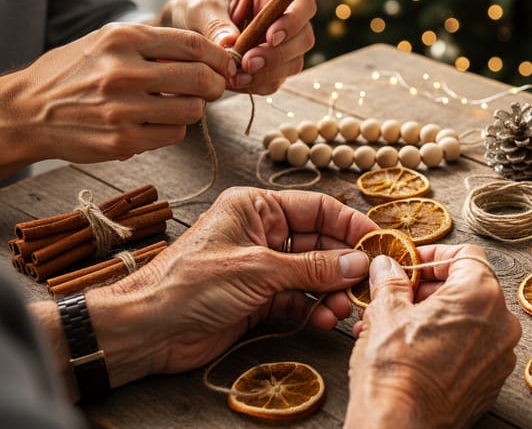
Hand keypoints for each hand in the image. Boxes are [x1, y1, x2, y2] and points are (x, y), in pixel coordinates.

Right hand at [0, 23, 233, 173]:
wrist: (27, 112)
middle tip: (210, 88)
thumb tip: (207, 53)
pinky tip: (153, 122)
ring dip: (192, 109)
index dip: (219, 56)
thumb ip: (152, 44)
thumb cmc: (73, 74)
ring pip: (191, 111)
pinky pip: (173, 135)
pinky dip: (172, 129)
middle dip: (215, 85)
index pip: (192, 44)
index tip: (225, 64)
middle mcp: (124, 71)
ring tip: (173, 105)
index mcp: (122, 39)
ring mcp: (123, 108)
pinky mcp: (123, 140)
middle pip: (200, 79)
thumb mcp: (105, 42)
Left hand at [90, 187, 378, 385]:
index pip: (316, 208)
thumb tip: (358, 263)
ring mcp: (261, 267)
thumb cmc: (189, 284)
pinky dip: (313, 309)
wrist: (148, 330)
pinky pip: (298, 299)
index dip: (349, 224)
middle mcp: (261, 233)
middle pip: (319, 242)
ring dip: (330, 291)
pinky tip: (323, 319)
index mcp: (256, 208)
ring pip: (312, 274)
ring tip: (342, 307)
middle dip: (343, 264)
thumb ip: (312, 267)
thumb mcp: (258, 269)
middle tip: (367, 282)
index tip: (377, 243)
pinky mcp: (259, 299)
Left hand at [158, 0, 315, 94]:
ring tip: (238, 76)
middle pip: (304, 37)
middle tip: (248, 63)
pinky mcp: (275, 65)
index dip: (294, 21)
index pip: (303, 2)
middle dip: (278, 54)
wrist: (185, 28)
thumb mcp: (200, 8)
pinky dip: (259, 84)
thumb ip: (216, 24)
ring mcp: (283, 43)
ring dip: (269, 73)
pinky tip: (237, 81)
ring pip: (294, 62)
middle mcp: (285, 15)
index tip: (270, 37)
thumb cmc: (197, 7)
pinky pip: (278, 79)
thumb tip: (231, 45)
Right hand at [346, 245, 520, 427]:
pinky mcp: (491, 382)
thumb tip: (387, 266)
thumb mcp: (385, 312)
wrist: (401, 426)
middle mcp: (502, 323)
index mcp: (481, 295)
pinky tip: (414, 349)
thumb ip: (390, 281)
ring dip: (434, 315)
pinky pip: (472, 348)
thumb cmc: (396, 372)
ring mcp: (500, 356)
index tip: (410, 263)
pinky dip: (447, 342)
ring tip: (396, 324)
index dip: (432, 255)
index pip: (465, 254)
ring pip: (469, 320)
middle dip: (429, 287)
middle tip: (398, 294)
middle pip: (468, 286)